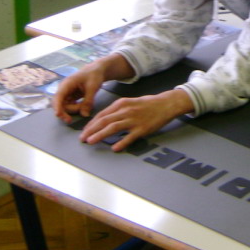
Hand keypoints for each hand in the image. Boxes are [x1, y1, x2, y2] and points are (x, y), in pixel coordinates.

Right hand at [52, 53, 134, 122]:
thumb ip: (88, 102)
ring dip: (73, 110)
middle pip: (60, 104)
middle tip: (77, 116)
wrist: (97, 70)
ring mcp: (67, 93)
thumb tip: (84, 115)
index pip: (59, 96)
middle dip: (66, 112)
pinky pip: (70, 106)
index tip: (58, 115)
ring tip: (85, 106)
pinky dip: (76, 108)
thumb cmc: (94, 75)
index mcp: (67, 84)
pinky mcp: (71, 97)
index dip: (57, 106)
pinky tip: (83, 106)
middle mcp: (64, 89)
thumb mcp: (93, 88)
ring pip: (65, 106)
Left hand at [79, 89, 193, 150]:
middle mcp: (126, 111)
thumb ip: (117, 110)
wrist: (166, 104)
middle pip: (104, 121)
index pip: (102, 115)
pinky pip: (129, 137)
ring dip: (100, 135)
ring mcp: (134, 120)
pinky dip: (121, 143)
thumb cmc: (148, 104)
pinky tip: (114, 148)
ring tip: (91, 141)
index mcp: (121, 104)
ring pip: (113, 127)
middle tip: (83, 138)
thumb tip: (103, 120)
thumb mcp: (130, 102)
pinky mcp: (142, 129)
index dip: (91, 124)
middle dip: (91, 130)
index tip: (85, 131)